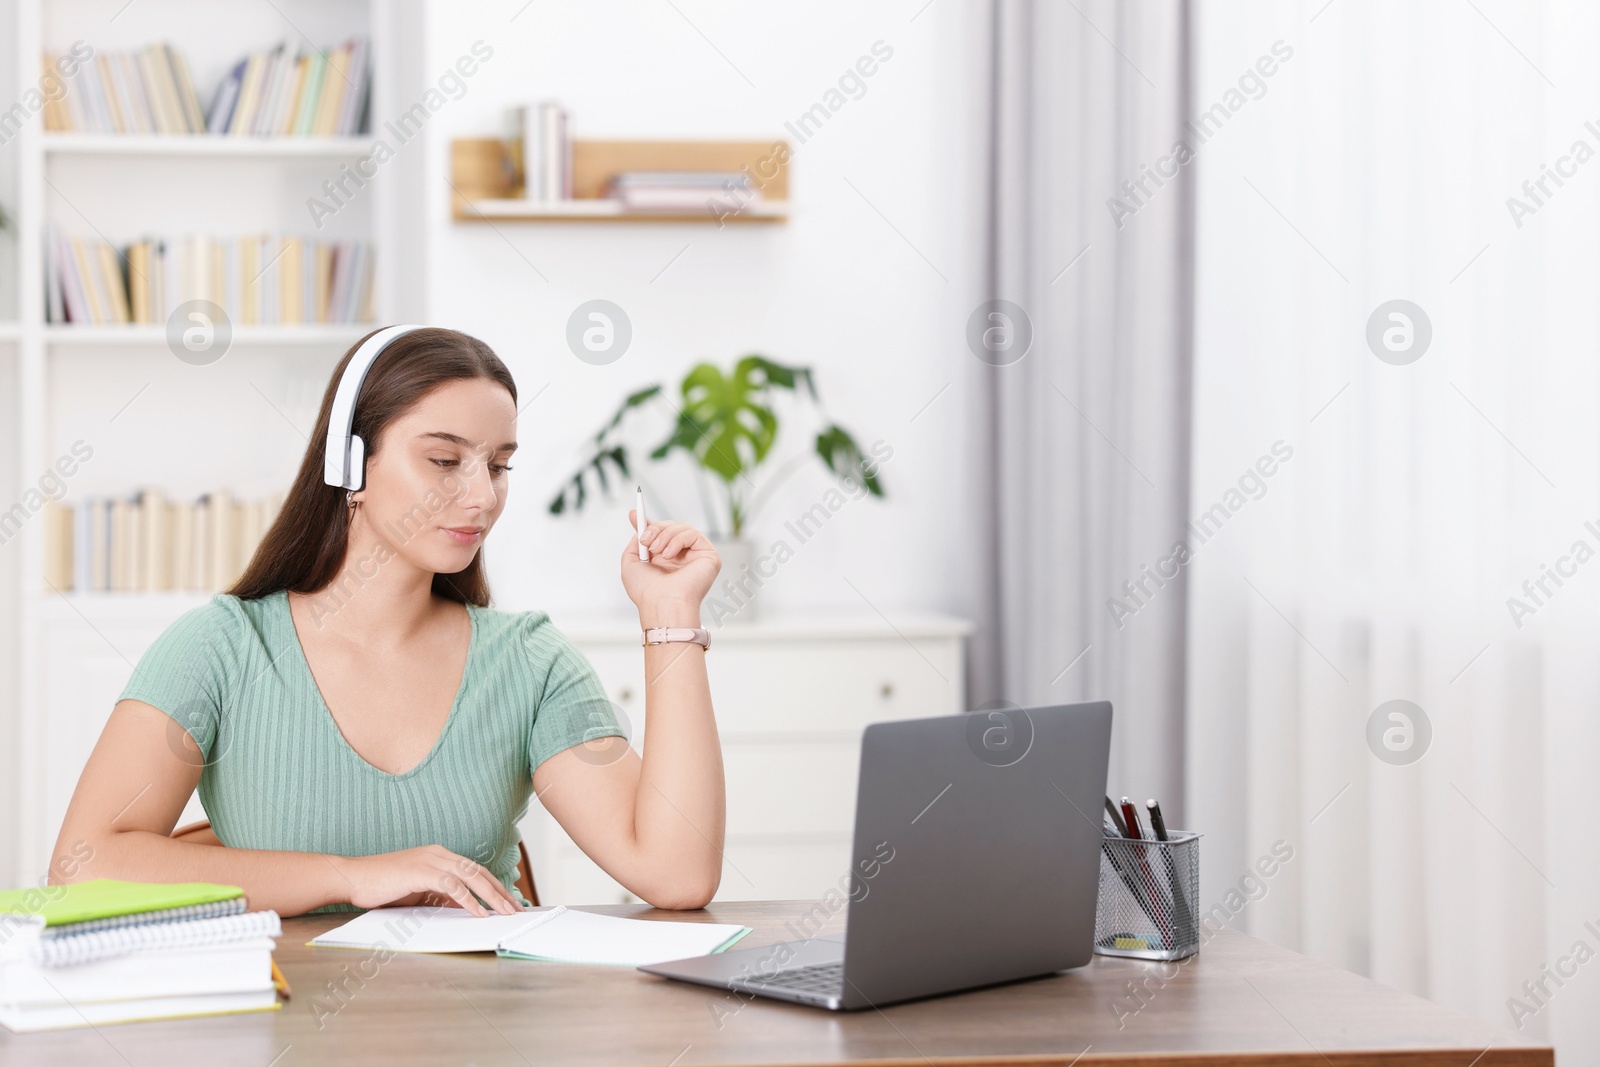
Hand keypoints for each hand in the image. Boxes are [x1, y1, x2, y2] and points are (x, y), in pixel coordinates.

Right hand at [332, 845, 522, 915]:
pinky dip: (469, 900)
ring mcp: (430, 860)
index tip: (509, 901)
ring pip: (471, 877)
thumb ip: (440, 895)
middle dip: (500, 891)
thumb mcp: (417, 890)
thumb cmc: (381, 885)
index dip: (494, 885)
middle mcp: (439, 853)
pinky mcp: (421, 871)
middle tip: (516, 909)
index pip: (475, 870)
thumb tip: (464, 908)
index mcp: (439, 855)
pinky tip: (479, 913)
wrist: (352, 877)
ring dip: (491, 896)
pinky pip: (452, 886)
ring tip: (505, 912)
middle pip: (479, 872)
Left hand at [623, 510, 719, 620]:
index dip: (648, 523)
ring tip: (657, 552)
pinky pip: (693, 534)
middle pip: (671, 526)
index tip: (633, 515)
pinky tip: (670, 555)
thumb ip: (635, 543)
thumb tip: (639, 525)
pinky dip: (678, 540)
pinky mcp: (709, 555)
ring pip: (682, 527)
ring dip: (665, 535)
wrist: (661, 603)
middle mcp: (681, 556)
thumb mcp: (631, 564)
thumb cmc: (647, 592)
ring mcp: (696, 555)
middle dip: (655, 528)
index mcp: (665, 559)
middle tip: (646, 541)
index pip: (661, 534)